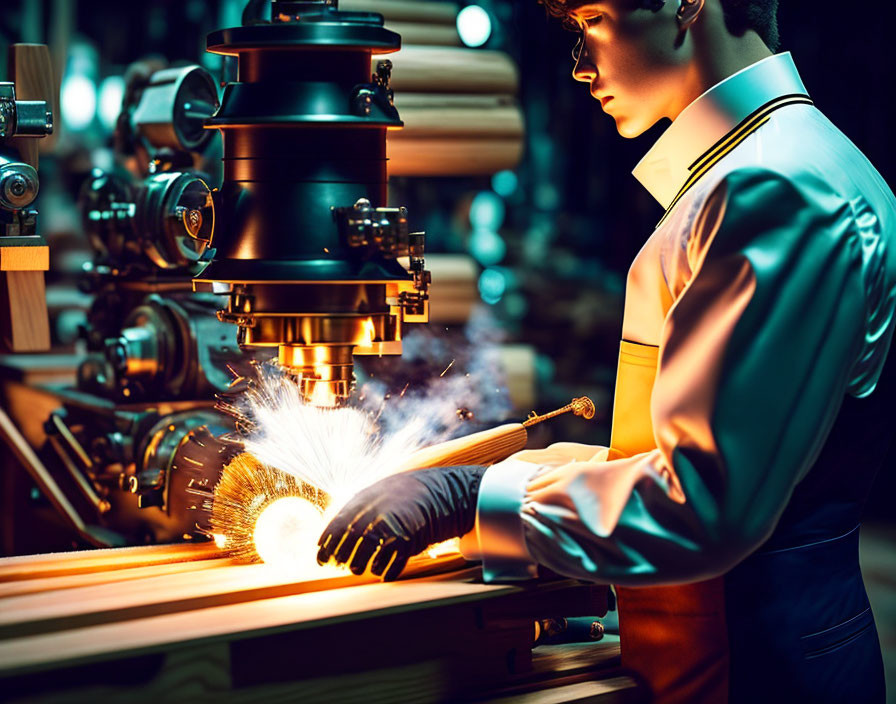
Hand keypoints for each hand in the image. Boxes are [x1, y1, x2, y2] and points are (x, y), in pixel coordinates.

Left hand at [316, 465, 485, 580]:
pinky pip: (394, 561)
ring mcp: (394, 526)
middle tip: (338, 564)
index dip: (327, 542)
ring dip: (361, 564)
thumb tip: (329, 534)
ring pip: (370, 551)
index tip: (320, 557)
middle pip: (352, 538)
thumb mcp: (375, 496)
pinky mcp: (410, 539)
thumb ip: (354, 511)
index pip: (338, 523)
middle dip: (342, 554)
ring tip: (357, 569)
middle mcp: (377, 512)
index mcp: (365, 500)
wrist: (436, 492)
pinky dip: (387, 571)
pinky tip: (382, 575)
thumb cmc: (399, 498)